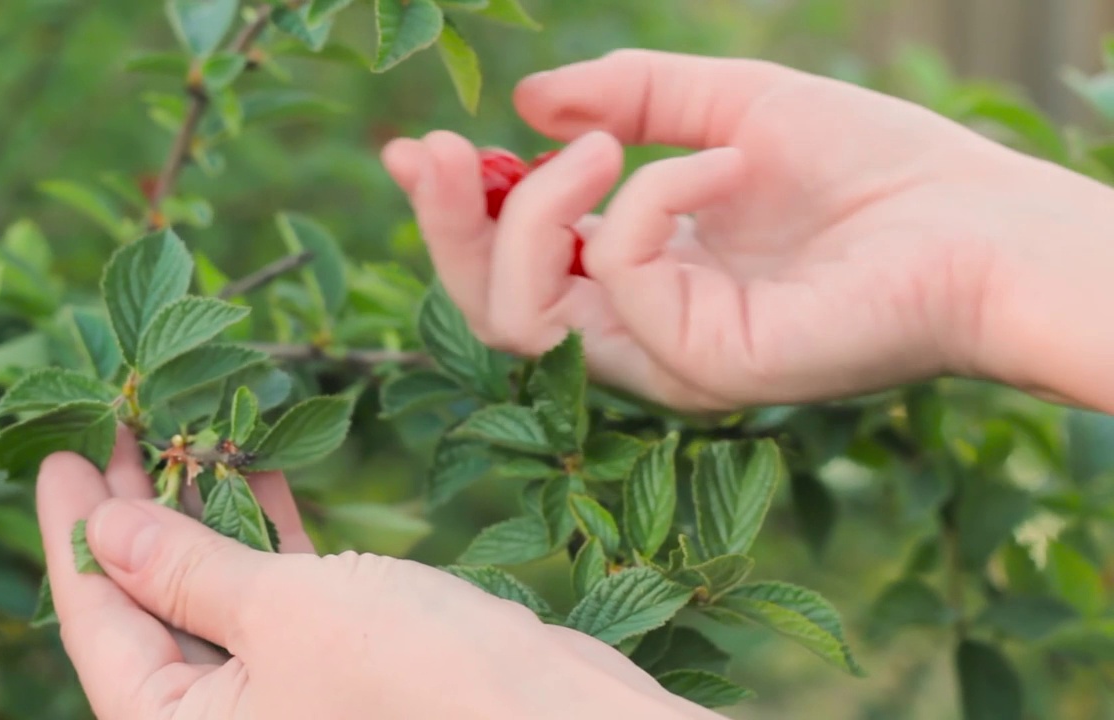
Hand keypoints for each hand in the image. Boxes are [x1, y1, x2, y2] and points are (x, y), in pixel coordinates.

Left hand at [36, 430, 723, 719]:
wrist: (552, 717)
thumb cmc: (412, 676)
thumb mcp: (281, 612)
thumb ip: (186, 570)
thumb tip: (108, 530)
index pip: (98, 626)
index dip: (72, 533)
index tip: (59, 451)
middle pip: (150, 608)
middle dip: (134, 514)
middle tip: (117, 423)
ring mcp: (283, 692)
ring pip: (215, 593)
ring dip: (200, 514)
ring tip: (180, 431)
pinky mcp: (338, 661)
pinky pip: (275, 594)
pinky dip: (264, 534)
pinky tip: (256, 472)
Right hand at [381, 50, 1113, 412]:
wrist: (980, 221)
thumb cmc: (869, 168)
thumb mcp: (726, 106)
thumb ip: (627, 98)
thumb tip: (526, 101)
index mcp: (639, 277)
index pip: (513, 266)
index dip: (452, 212)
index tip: (414, 147)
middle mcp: (639, 329)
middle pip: (489, 307)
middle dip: (448, 227)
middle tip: (438, 152)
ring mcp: (667, 358)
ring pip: (522, 314)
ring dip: (533, 209)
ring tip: (600, 142)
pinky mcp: (705, 366)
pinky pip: (622, 274)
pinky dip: (656, 196)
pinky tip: (726, 162)